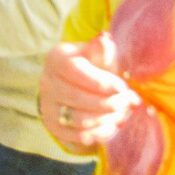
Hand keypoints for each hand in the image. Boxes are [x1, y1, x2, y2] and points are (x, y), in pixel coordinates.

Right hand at [39, 34, 139, 151]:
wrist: (69, 85)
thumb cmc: (89, 67)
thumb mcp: (95, 55)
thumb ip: (101, 49)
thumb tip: (104, 39)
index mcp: (56, 58)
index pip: (77, 72)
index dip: (102, 82)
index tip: (123, 88)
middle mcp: (47, 81)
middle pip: (79, 98)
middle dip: (110, 103)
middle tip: (128, 103)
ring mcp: (47, 105)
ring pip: (80, 120)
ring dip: (107, 119)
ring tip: (122, 114)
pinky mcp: (53, 125)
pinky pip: (79, 136)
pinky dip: (100, 133)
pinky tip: (111, 125)